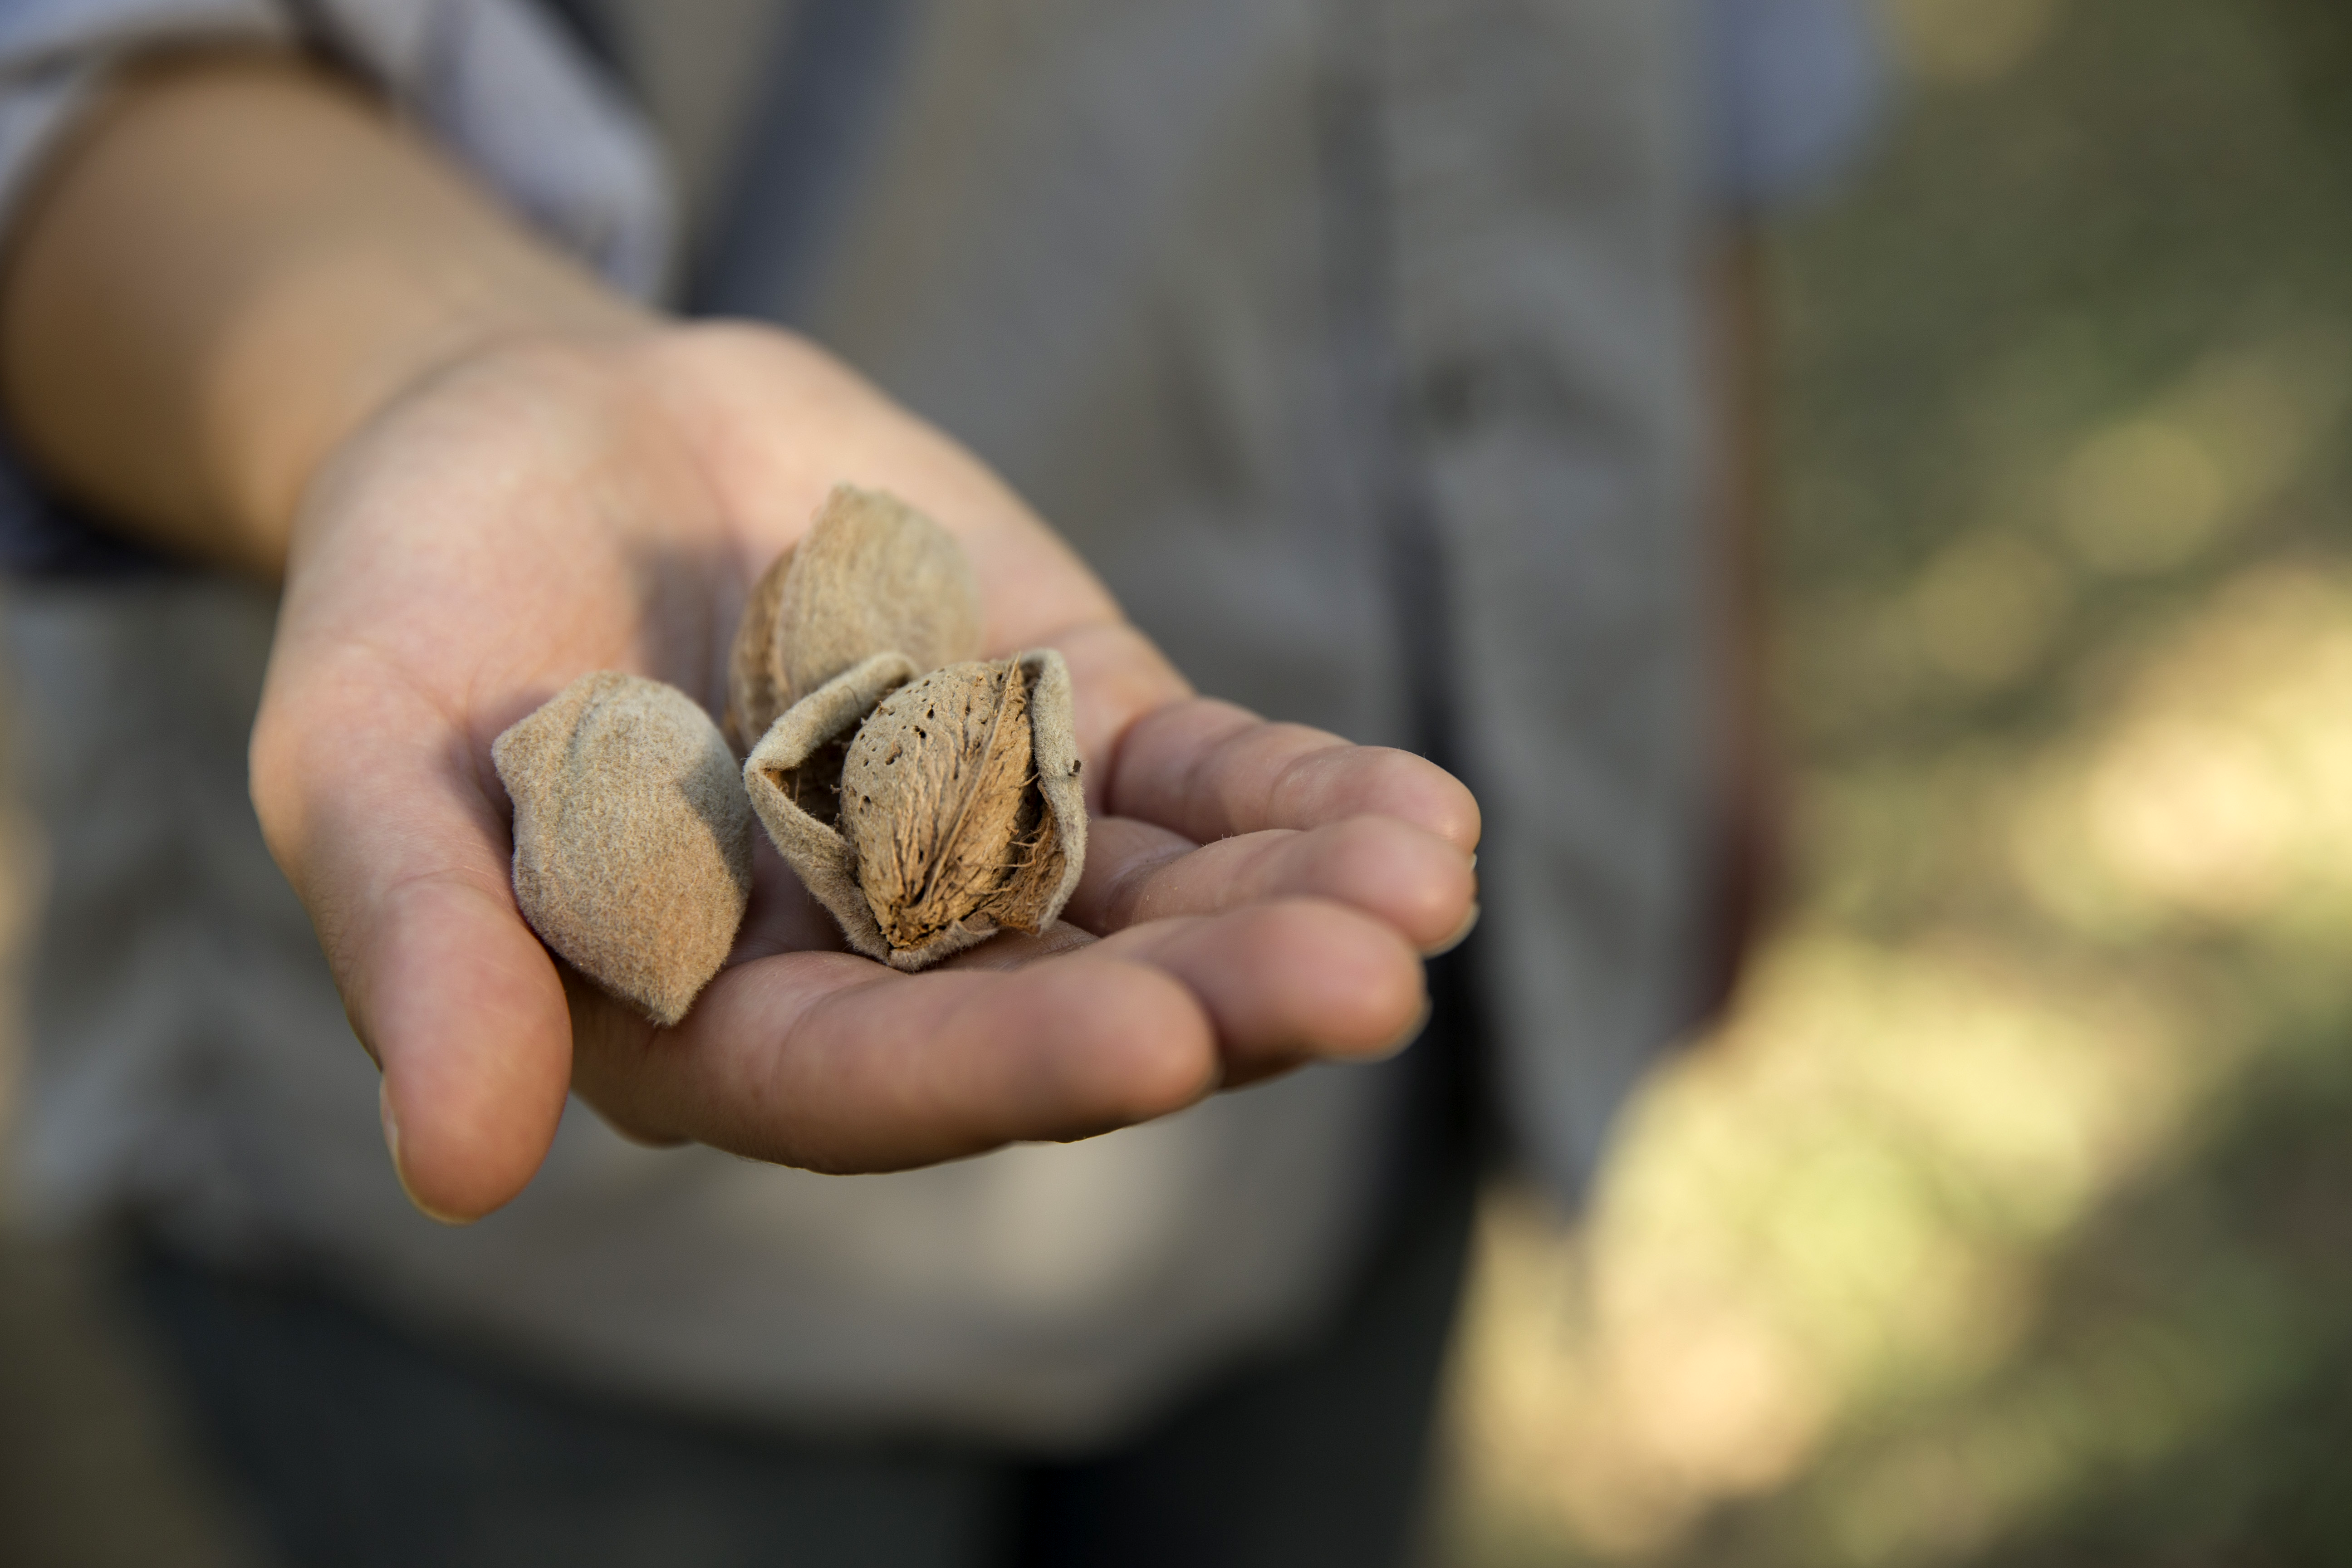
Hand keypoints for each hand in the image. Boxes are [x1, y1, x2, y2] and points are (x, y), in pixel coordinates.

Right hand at [251, 324, 1480, 1220]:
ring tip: (1421, 887)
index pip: (871, 1082)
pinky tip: (1415, 817)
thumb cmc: (416, 604)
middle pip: (1057, 1007)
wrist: (540, 438)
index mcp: (714, 1023)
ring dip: (1297, 904)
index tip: (1156, 1047)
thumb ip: (425, 948)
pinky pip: (1197, 784)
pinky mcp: (1062, 724)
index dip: (1007, 1068)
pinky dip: (1298, 798)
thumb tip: (456, 1171)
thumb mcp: (364, 763)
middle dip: (1211, 998)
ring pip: (1160, 905)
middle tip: (1362, 982)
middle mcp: (874, 963)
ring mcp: (988, 844)